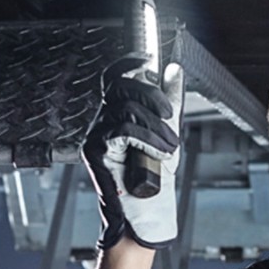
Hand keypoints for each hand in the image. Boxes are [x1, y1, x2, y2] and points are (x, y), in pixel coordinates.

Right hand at [82, 54, 184, 248]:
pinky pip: (123, 130)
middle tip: (169, 117)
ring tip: (169, 149)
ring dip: (157, 128)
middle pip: (122, 86)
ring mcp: (96, 136)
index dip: (127, 62)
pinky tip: (158, 154)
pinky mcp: (95, 151)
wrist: (145, 212)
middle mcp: (101, 121)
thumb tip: (173, 70)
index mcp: (116, 114)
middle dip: (152, 97)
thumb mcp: (166, 131)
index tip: (148, 56)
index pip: (114, 77)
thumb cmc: (154, 177)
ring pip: (127, 108)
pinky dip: (147, 139)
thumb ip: (169, 101)